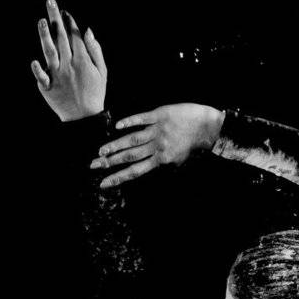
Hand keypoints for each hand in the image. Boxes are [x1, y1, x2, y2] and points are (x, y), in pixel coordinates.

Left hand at [31, 0, 105, 120]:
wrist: (84, 119)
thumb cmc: (94, 93)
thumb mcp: (102, 72)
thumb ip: (95, 50)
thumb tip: (87, 30)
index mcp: (83, 61)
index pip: (75, 36)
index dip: (70, 22)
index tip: (64, 11)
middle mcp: (69, 65)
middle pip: (61, 37)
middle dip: (56, 18)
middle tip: (50, 0)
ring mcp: (57, 76)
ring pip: (49, 52)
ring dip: (45, 35)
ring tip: (41, 20)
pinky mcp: (48, 88)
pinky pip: (41, 77)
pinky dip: (38, 70)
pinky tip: (34, 61)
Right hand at [92, 104, 223, 187]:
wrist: (206, 127)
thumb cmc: (193, 146)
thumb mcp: (179, 162)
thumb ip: (162, 165)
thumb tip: (146, 169)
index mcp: (161, 161)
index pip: (135, 171)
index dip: (118, 178)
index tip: (103, 184)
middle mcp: (157, 147)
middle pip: (129, 157)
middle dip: (109, 163)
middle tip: (93, 166)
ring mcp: (157, 130)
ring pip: (132, 139)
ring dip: (114, 145)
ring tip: (100, 151)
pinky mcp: (159, 115)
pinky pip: (142, 118)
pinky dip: (129, 122)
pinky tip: (117, 126)